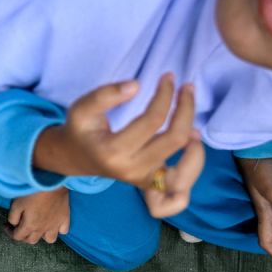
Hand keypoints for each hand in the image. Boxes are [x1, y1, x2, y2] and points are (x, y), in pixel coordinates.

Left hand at [7, 188, 70, 244]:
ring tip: (37, 228)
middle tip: (20, 227)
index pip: (17, 237)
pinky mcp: (65, 219)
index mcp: (30, 226)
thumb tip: (14, 224)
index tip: (6, 226)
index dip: (10, 232)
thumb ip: (13, 217)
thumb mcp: (16, 204)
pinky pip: (63, 231)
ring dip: (41, 236)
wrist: (51, 182)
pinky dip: (58, 230)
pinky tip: (53, 224)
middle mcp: (43, 229)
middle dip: (23, 236)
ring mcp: (55, 225)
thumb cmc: (32, 192)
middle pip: (32, 240)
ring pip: (49, 239)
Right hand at [35, 74, 204, 217]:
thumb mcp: (82, 108)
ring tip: (192, 126)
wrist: (75, 157)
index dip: (165, 95)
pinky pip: (178, 194)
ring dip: (196, 145)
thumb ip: (105, 95)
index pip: (153, 120)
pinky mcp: (149, 185)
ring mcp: (142, 180)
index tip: (167, 77)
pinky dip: (190, 175)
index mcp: (113, 151)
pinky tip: (189, 149)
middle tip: (186, 88)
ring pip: (185, 170)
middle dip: (186, 109)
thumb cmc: (81, 130)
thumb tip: (137, 85)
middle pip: (175, 140)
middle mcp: (131, 169)